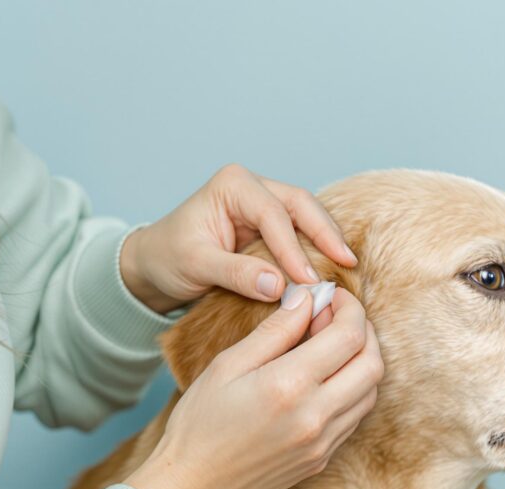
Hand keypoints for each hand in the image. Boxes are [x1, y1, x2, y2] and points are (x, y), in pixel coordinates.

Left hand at [119, 164, 356, 312]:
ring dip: (328, 239)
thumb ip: (236, 274)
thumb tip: (279, 286)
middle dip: (325, 233)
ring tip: (347, 266)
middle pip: (301, 204)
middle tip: (347, 262)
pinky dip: (319, 247)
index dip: (294, 248)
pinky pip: (302, 230)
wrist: (156, 264)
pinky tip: (334, 266)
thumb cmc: (169, 258)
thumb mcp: (196, 266)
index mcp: (232, 185)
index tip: (308, 281)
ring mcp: (265, 202)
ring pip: (307, 214)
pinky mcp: (272, 224)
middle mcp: (253, 187)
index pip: (273, 214)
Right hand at [125, 287, 382, 488]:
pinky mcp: (322, 459)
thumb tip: (307, 300)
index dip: (349, 308)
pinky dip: (353, 389)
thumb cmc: (200, 423)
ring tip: (332, 346)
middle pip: (373, 364)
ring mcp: (323, 443)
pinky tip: (327, 378)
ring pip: (370, 393)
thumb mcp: (228, 366)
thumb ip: (274, 331)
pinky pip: (355, 417)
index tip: (333, 296)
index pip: (348, 336)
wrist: (193, 488)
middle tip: (338, 318)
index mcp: (290, 386)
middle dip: (364, 332)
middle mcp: (316, 417)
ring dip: (362, 362)